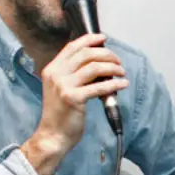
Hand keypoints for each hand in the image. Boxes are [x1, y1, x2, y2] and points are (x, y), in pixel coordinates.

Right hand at [22, 33, 128, 174]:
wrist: (52, 135)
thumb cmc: (60, 114)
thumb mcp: (61, 88)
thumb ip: (73, 74)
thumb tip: (97, 63)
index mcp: (52, 69)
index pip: (72, 47)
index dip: (89, 40)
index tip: (103, 38)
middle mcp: (56, 74)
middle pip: (86, 54)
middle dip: (106, 54)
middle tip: (118, 61)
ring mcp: (64, 86)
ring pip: (94, 67)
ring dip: (112, 67)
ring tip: (121, 72)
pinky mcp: (73, 98)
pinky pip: (99, 87)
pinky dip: (114, 84)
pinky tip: (122, 84)